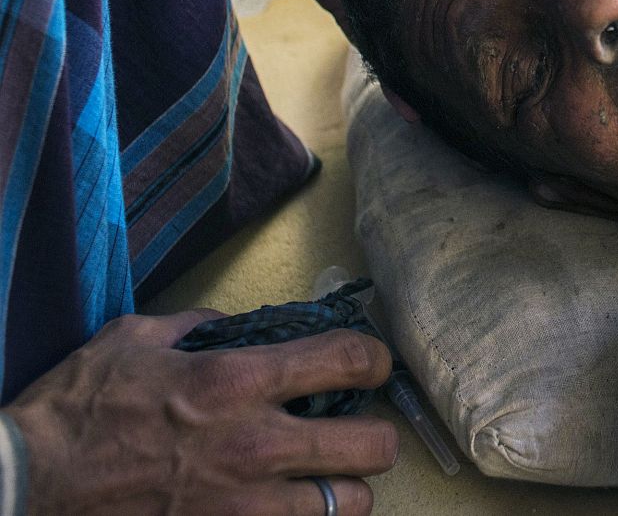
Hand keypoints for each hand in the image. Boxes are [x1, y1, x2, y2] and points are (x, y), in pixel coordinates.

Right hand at [5, 310, 396, 515]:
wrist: (23, 490)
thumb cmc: (74, 413)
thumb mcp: (134, 339)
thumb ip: (200, 327)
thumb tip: (239, 326)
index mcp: (236, 382)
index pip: (348, 359)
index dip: (375, 359)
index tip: (372, 365)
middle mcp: (255, 445)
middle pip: (373, 445)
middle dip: (375, 434)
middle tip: (358, 430)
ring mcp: (244, 507)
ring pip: (349, 506)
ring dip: (344, 491)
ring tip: (326, 480)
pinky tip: (286, 510)